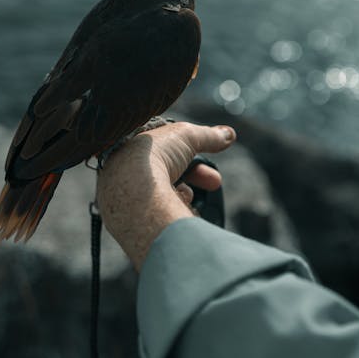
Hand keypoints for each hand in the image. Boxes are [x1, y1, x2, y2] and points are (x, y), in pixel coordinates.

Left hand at [96, 121, 235, 269]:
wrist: (131, 189)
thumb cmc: (153, 155)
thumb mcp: (185, 136)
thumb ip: (208, 136)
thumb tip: (229, 134)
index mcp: (135, 153)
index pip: (168, 156)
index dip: (194, 161)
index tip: (212, 172)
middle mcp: (129, 176)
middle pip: (169, 178)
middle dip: (194, 180)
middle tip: (214, 184)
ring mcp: (129, 201)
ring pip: (165, 199)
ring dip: (183, 197)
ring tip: (187, 198)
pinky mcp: (132, 223)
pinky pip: (159, 219)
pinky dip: (173, 214)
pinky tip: (179, 213)